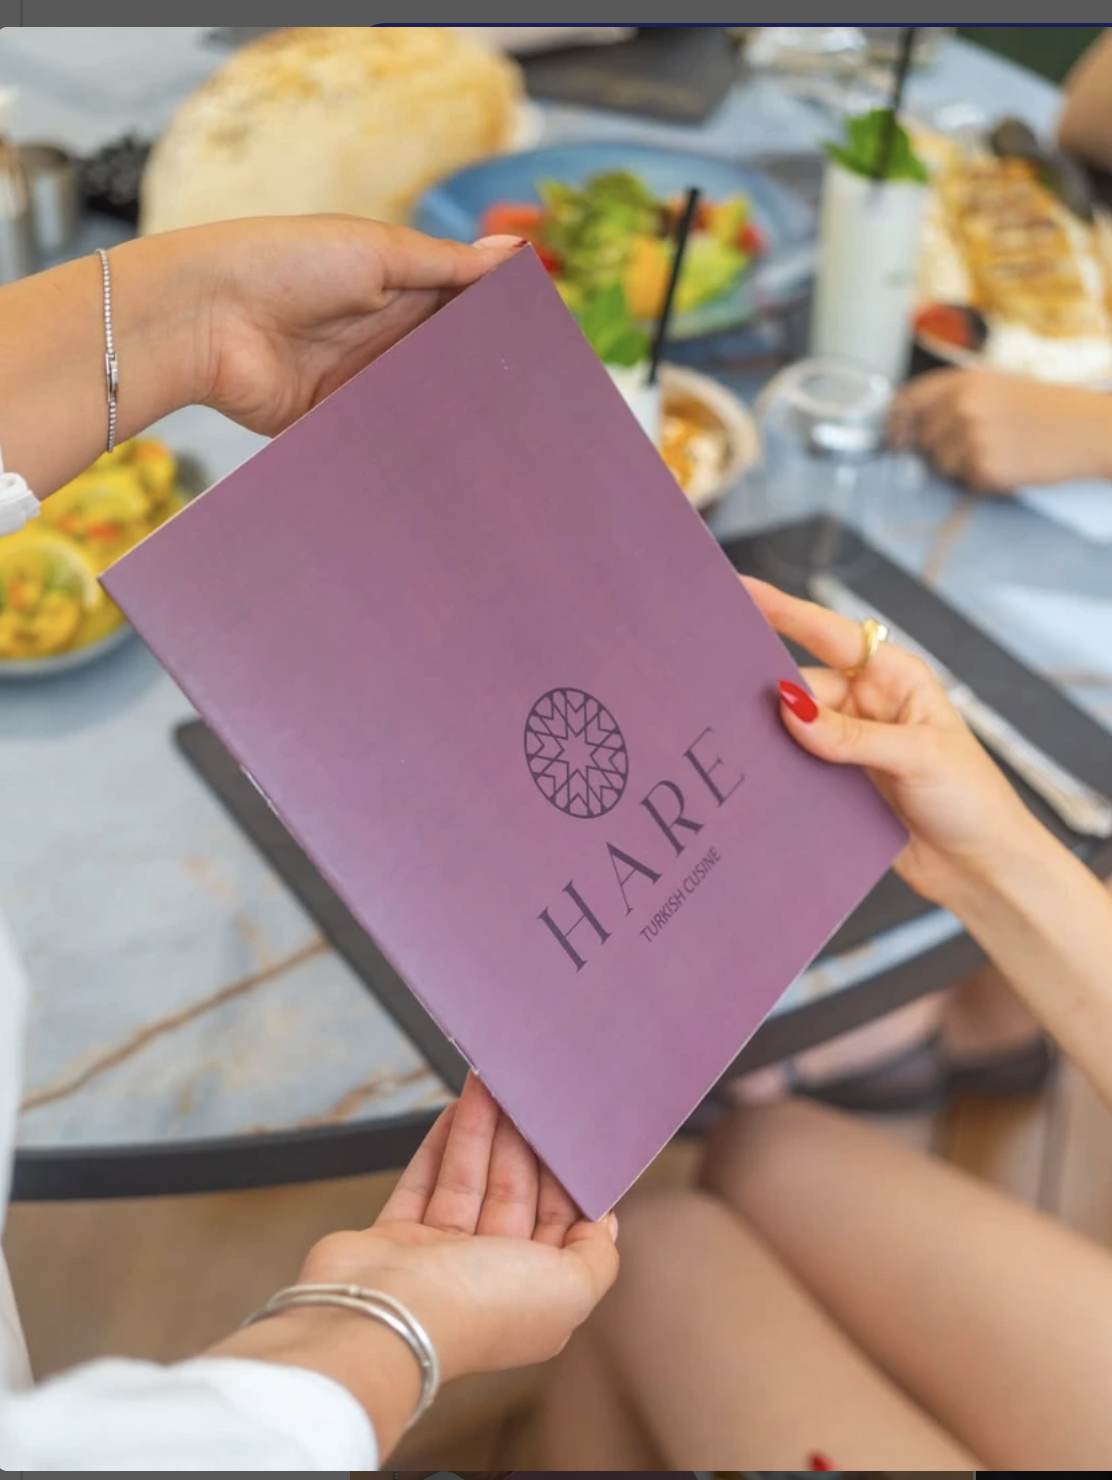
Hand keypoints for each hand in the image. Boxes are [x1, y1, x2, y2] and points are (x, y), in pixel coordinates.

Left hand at [180, 216, 524, 435]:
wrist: (204, 318)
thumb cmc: (284, 262)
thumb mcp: (378, 251)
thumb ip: (449, 264)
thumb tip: (517, 250)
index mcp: (393, 286)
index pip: (461, 308)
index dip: (499, 326)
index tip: (544, 348)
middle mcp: (379, 336)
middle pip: (445, 363)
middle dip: (481, 381)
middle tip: (535, 405)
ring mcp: (356, 382)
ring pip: (419, 406)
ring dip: (449, 419)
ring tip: (502, 441)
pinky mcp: (332, 424)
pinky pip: (380, 440)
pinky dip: (408, 449)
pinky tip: (447, 463)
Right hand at [296, 1074, 617, 1382]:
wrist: (381, 1319)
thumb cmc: (478, 1307)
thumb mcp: (569, 1289)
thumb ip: (597, 1256)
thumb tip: (606, 1223)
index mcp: (535, 1294)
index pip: (559, 1221)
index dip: (563, 1173)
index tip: (567, 1127)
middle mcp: (489, 1276)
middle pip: (513, 1191)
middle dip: (521, 1140)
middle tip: (527, 1091)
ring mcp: (439, 1257)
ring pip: (469, 1179)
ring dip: (482, 1129)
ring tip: (492, 1082)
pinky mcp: (396, 1237)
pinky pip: (424, 1180)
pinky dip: (441, 1145)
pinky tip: (457, 1109)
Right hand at [746, 577, 1040, 906]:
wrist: (982, 868)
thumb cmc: (973, 801)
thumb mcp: (918, 756)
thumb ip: (853, 735)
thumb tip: (792, 708)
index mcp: (893, 678)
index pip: (829, 633)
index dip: (784, 610)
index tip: (742, 591)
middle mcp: (867, 705)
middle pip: (799, 686)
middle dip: (766, 691)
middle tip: (720, 695)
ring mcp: (849, 747)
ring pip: (791, 730)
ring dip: (770, 739)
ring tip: (734, 745)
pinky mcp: (837, 786)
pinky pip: (795, 770)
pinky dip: (777, 774)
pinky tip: (757, 781)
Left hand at [889, 367, 1111, 491]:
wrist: (1089, 428)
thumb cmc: (1046, 407)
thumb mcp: (997, 385)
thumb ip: (953, 398)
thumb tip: (909, 423)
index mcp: (963, 381)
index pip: (906, 401)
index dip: (896, 423)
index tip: (894, 438)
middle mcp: (962, 407)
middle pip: (921, 439)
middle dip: (939, 447)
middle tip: (979, 441)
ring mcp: (972, 439)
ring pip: (940, 465)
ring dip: (962, 465)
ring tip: (1000, 449)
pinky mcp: (985, 469)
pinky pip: (965, 482)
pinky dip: (983, 479)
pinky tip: (1010, 464)